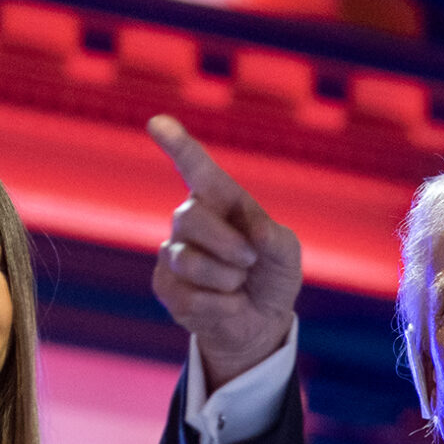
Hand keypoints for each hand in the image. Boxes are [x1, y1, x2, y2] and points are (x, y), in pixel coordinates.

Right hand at [146, 115, 302, 389]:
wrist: (260, 322)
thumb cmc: (271, 276)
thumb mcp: (286, 254)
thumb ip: (277, 238)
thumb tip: (254, 232)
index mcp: (219, 200)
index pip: (195, 167)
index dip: (177, 144)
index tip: (157, 122)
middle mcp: (189, 221)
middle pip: (190, 217)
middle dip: (228, 244)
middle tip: (249, 261)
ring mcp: (173, 253)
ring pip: (188, 260)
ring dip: (226, 279)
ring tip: (238, 286)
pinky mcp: (165, 286)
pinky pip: (189, 296)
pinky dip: (221, 306)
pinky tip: (228, 305)